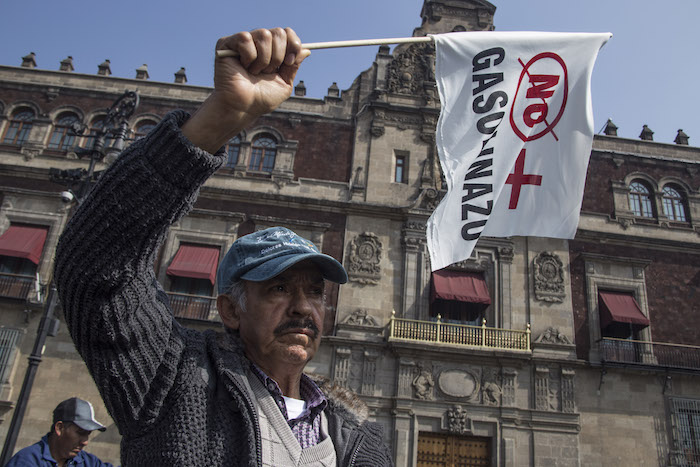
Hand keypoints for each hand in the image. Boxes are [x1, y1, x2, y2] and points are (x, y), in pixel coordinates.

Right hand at [183, 28, 309, 152]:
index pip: (287, 33)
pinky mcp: (227, 43)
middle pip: (278, 32)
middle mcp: (257, 44)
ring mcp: (242, 42)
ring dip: (263, 59)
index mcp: (271, 51)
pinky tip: (243, 67)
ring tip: (254, 72)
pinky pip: (246, 38)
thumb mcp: (284, 83)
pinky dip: (249, 57)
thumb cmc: (260, 99)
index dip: (293, 44)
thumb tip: (306, 50)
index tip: (290, 61)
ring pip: (263, 35)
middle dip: (278, 56)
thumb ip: (293, 66)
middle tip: (268, 71)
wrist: (242, 108)